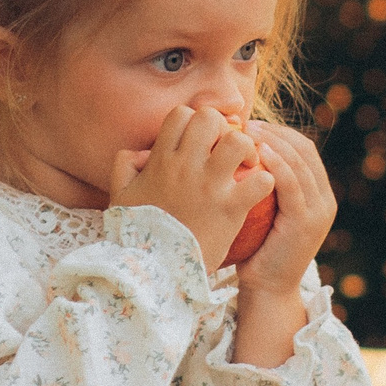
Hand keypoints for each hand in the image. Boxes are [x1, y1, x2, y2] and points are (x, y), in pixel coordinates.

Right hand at [109, 104, 271, 268]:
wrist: (153, 270)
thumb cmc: (138, 234)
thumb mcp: (120, 196)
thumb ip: (124, 166)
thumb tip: (141, 153)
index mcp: (161, 160)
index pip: (182, 114)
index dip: (195, 121)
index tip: (203, 141)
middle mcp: (186, 166)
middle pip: (211, 119)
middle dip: (224, 128)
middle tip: (229, 150)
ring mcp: (210, 185)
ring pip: (238, 142)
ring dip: (249, 150)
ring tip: (248, 166)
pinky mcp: (231, 208)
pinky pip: (260, 181)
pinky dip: (265, 182)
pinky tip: (259, 191)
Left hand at [230, 120, 334, 298]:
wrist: (267, 289)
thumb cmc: (256, 250)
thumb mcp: (264, 212)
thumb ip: (264, 186)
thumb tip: (239, 154)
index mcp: (319, 195)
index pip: (304, 150)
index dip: (280, 132)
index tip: (252, 124)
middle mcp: (325, 201)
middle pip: (305, 151)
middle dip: (276, 132)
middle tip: (247, 122)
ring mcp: (319, 212)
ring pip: (300, 163)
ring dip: (274, 143)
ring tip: (249, 132)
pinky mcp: (306, 222)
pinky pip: (293, 183)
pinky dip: (277, 164)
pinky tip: (258, 152)